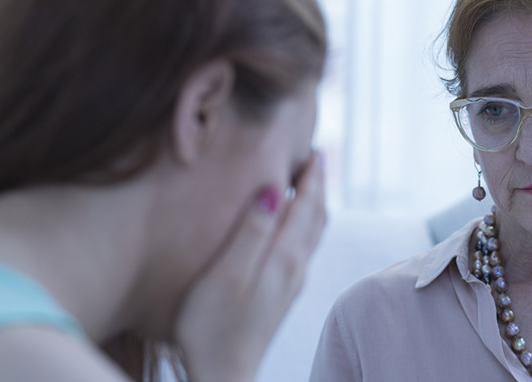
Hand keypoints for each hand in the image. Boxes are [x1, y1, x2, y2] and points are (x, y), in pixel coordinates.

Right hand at [175, 152, 325, 381]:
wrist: (223, 376)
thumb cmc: (213, 326)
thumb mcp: (227, 274)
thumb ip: (251, 232)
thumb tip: (275, 190)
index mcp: (284, 257)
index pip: (307, 206)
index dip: (313, 177)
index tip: (316, 149)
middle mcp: (295, 268)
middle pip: (316, 218)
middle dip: (318, 186)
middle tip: (315, 157)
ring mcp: (290, 283)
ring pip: (312, 235)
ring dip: (313, 206)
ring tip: (307, 184)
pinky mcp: (281, 296)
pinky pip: (302, 249)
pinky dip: (303, 226)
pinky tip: (290, 227)